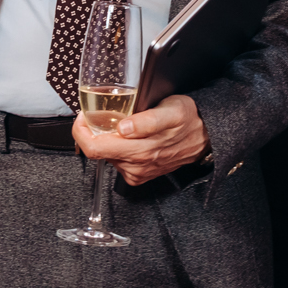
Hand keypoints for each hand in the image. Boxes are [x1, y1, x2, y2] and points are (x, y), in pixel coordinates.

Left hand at [74, 93, 208, 186]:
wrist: (206, 136)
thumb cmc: (188, 119)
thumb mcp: (172, 111)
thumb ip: (147, 121)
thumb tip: (124, 128)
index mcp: (140, 151)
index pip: (94, 148)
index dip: (81, 131)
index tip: (83, 116)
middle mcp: (136, 166)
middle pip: (97, 152)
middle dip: (94, 132)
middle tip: (100, 114)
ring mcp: (137, 172)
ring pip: (107, 155)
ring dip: (107, 139)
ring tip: (119, 123)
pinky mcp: (139, 175)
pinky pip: (118, 161)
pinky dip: (117, 148)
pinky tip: (128, 138)